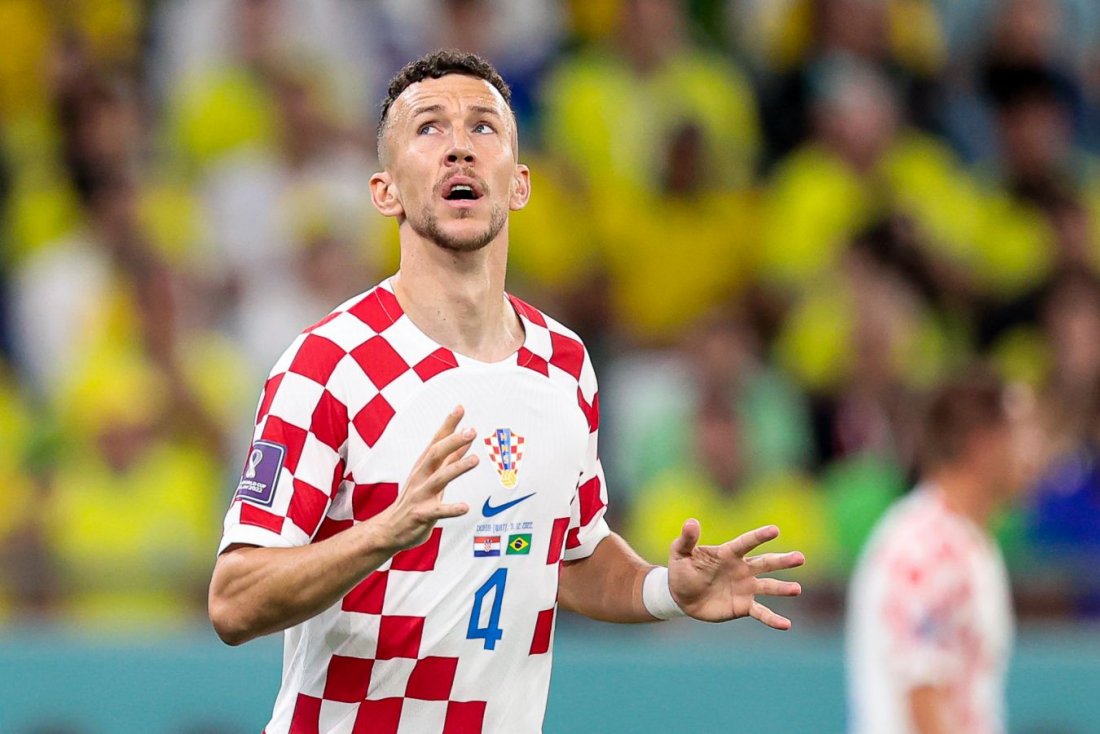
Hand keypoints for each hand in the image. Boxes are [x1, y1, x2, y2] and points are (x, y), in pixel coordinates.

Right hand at [372, 406, 478, 551]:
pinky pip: (438, 510)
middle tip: (471, 431)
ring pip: (438, 478)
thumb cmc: (416, 499)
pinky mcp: (422, 514)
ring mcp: (420, 495)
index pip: (437, 440)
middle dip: (452, 441)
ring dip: (456, 468)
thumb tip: (467, 439)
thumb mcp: (433, 474)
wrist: (391, 528)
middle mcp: (421, 476)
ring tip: (474, 460)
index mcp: (424, 465)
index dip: (448, 424)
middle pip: (435, 454)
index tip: (460, 407)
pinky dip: (452, 509)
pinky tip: (466, 507)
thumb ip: (451, 457)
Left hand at [667, 520, 803, 628]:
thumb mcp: (680, 553)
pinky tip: (786, 625)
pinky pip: (761, 613)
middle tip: (800, 558)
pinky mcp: (744, 606)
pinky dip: (773, 619)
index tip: (775, 530)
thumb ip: (687, 539)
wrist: (681, 597)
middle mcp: (742, 569)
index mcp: (728, 553)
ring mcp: (745, 588)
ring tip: (796, 589)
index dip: (760, 536)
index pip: (747, 543)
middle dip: (783, 561)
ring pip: (768, 586)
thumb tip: (691, 521)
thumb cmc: (681, 570)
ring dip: (783, 588)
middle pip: (766, 563)